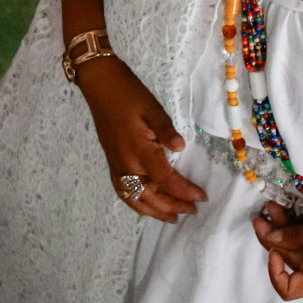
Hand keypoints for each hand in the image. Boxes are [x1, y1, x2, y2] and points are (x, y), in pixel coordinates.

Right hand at [75, 58, 206, 222]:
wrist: (100, 85)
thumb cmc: (129, 94)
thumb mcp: (152, 108)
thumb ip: (165, 130)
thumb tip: (181, 147)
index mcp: (139, 152)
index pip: (166, 181)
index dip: (185, 192)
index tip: (202, 197)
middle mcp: (126, 165)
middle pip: (151, 196)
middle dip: (172, 206)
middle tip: (192, 210)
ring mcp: (117, 165)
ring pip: (135, 199)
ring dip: (154, 211)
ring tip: (172, 217)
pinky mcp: (112, 162)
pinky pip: (123, 192)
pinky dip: (137, 204)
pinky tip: (147, 205)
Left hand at [251, 200, 302, 299]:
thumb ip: (293, 236)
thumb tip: (268, 238)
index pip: (288, 289)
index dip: (274, 273)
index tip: (272, 251)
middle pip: (289, 260)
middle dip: (273, 237)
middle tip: (262, 215)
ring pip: (296, 244)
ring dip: (283, 227)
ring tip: (271, 207)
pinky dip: (297, 224)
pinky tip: (286, 208)